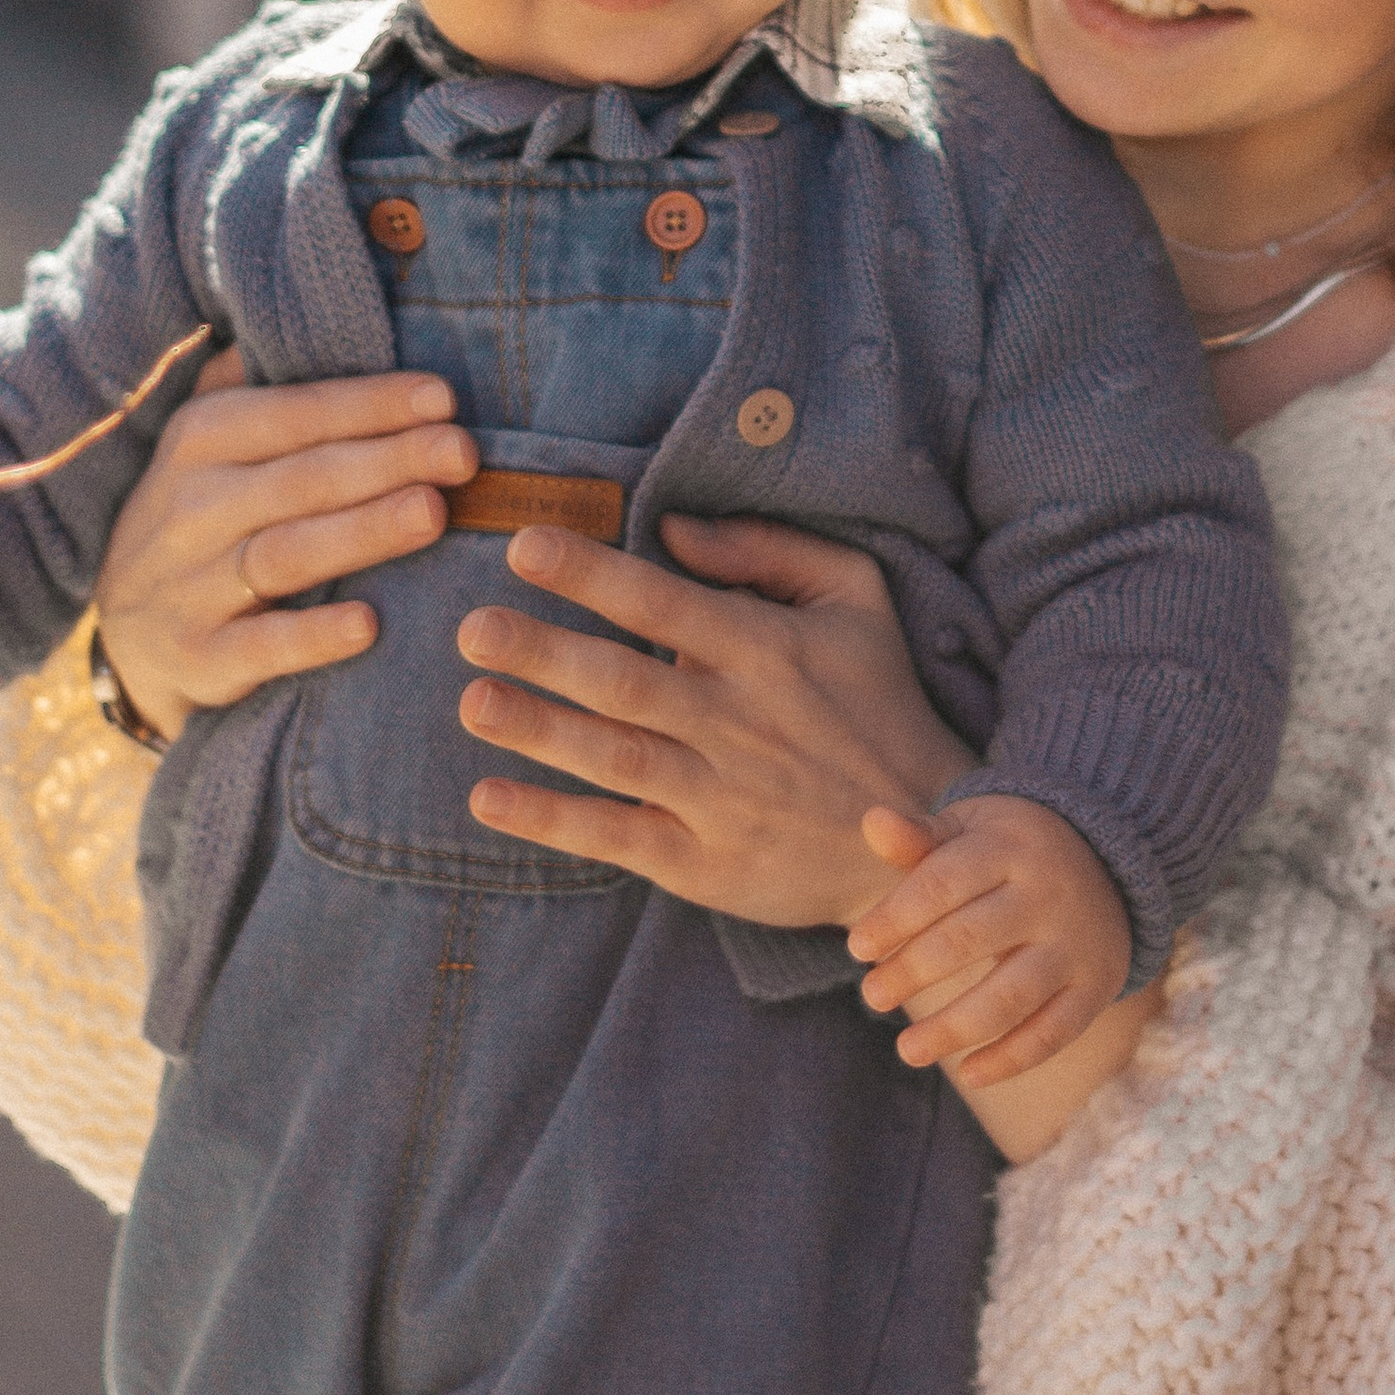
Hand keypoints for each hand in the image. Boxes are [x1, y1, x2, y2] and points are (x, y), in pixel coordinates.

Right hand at [95, 345, 480, 740]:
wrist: (127, 634)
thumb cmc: (200, 518)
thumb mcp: (205, 443)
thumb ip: (248, 382)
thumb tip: (299, 314)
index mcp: (203, 438)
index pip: (300, 413)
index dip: (373, 404)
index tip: (445, 398)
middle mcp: (192, 506)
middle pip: (304, 477)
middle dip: (389, 460)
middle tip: (464, 454)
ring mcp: (191, 585)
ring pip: (287, 553)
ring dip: (362, 532)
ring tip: (432, 513)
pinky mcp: (199, 657)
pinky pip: (259, 647)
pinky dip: (311, 637)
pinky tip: (369, 624)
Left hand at [454, 513, 965, 930]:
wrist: (923, 841)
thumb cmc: (879, 701)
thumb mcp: (854, 599)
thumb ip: (767, 550)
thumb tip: (672, 530)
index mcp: (766, 651)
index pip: (663, 603)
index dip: (592, 574)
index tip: (524, 546)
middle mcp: (736, 723)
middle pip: (626, 681)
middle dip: (545, 653)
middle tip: (473, 628)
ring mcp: (719, 798)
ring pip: (615, 758)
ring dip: (538, 731)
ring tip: (472, 701)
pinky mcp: (705, 864)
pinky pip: (619, 837)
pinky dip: (554, 820)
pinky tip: (491, 797)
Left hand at [846, 794, 1131, 1086]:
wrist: (1110, 860)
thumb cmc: (1009, 851)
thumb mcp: (970, 830)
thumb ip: (919, 839)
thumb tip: (872, 822)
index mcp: (1008, 848)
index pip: (942, 884)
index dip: (895, 918)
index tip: (857, 948)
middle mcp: (1047, 894)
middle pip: (970, 938)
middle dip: (913, 971)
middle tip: (873, 996)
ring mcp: (1075, 944)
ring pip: (1011, 995)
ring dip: (954, 1028)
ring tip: (907, 1050)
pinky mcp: (1096, 986)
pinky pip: (1054, 1032)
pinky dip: (1012, 1059)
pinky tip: (968, 1073)